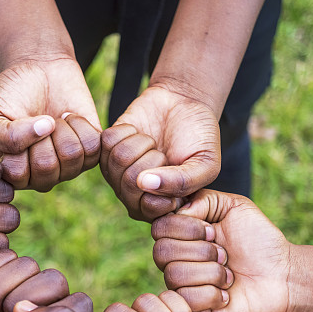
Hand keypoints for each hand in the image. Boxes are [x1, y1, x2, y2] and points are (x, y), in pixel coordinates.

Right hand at [0, 57, 101, 191]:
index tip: (16, 125)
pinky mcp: (91, 152)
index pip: (18, 174)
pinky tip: (69, 118)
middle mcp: (43, 176)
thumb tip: (44, 130)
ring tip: (54, 119)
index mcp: (15, 173)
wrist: (39, 71)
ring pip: (72, 157)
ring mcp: (68, 167)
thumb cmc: (10, 95)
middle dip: (43, 134)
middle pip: (47, 168)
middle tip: (40, 120)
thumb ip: (4, 136)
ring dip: (62, 128)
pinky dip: (80, 124)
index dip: (19, 145)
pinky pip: (92, 147)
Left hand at [101, 85, 219, 221]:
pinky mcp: (106, 149)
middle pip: (130, 183)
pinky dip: (127, 130)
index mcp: (159, 207)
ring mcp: (116, 172)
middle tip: (163, 153)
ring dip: (141, 143)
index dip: (164, 184)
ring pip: (118, 160)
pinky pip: (107, 141)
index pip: (149, 207)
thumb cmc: (199, 138)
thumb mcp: (206, 164)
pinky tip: (137, 132)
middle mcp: (133, 195)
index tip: (178, 169)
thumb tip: (144, 184)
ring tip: (152, 142)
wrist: (184, 105)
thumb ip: (183, 182)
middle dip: (153, 159)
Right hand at [152, 189, 291, 311]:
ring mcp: (182, 287)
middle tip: (225, 255)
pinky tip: (226, 295)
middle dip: (202, 251)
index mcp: (182, 235)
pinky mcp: (192, 311)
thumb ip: (204, 199)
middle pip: (161, 251)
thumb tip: (177, 210)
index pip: (159, 227)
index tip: (213, 231)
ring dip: (211, 273)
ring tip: (229, 275)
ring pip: (174, 275)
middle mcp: (176, 260)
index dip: (186, 227)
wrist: (283, 276)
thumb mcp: (235, 207)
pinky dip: (213, 295)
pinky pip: (186, 299)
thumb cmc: (260, 240)